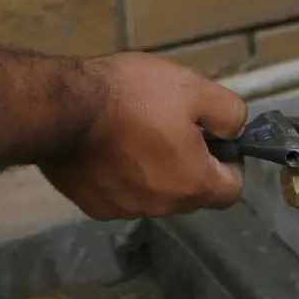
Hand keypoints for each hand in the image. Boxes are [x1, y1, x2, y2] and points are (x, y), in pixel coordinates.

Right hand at [38, 53, 249, 218]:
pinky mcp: (93, 206)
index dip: (231, 162)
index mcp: (192, 183)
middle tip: (174, 125)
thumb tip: (235, 130)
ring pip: (156, 194)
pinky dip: (124, 176)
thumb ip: (229, 113)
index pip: (231, 191)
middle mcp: (161, 207)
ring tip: (138, 132)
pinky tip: (111, 146)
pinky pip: (123, 194)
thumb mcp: (195, 89)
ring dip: (157, 170)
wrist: (63, 107)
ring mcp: (124, 209)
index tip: (216, 138)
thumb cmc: (133, 95)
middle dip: (192, 163)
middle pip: (192, 192)